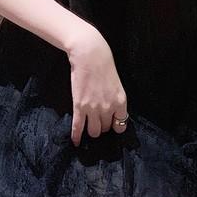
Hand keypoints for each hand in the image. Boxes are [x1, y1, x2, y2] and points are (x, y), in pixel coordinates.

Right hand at [66, 20, 127, 145]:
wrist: (90, 54)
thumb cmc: (105, 65)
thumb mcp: (117, 84)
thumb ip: (115, 100)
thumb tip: (113, 114)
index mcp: (120, 102)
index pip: (120, 126)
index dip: (115, 126)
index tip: (111, 123)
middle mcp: (108, 108)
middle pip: (105, 129)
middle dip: (102, 126)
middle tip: (98, 119)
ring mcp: (93, 108)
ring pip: (93, 131)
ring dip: (91, 130)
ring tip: (89, 125)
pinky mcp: (79, 106)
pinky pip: (78, 127)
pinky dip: (76, 136)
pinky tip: (76, 142)